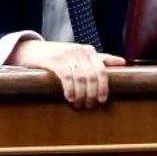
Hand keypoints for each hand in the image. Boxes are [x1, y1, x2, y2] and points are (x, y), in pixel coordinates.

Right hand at [8, 39, 125, 108]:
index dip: (103, 87)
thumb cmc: (61, 56)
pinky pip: (66, 77)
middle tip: (89, 106)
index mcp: (89, 51)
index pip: (102, 70)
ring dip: (81, 94)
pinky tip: (69, 98)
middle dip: (92, 94)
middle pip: (92, 76)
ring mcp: (67, 54)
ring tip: (78, 104)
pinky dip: (70, 89)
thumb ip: (101, 59)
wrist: (34, 50)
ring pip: (80, 78)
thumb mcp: (81, 56)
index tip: (102, 101)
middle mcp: (80, 51)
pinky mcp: (55, 60)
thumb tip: (122, 62)